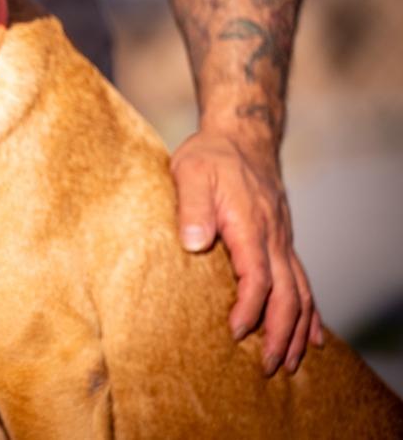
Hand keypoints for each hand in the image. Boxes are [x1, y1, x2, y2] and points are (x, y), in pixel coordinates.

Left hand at [171, 129, 321, 374]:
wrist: (240, 137)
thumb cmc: (210, 156)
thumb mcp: (191, 172)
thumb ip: (192, 206)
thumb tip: (193, 242)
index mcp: (250, 224)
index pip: (258, 276)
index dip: (250, 308)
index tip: (237, 332)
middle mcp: (273, 237)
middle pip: (286, 293)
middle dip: (279, 333)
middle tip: (267, 366)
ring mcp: (282, 240)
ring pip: (300, 292)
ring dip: (296, 329)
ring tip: (288, 362)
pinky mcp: (282, 241)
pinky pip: (302, 281)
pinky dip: (309, 311)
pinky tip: (312, 335)